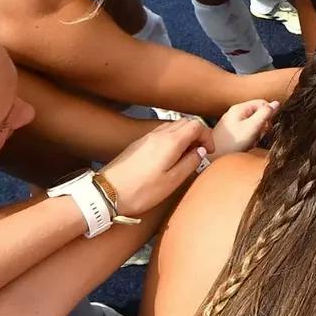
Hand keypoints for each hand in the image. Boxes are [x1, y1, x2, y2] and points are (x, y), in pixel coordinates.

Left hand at [98, 118, 213, 215]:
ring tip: (186, 156)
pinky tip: (170, 157)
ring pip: (173, 126)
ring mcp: (146, 137)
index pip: (196, 125)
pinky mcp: (138, 144)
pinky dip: (172, 139)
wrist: (107, 193)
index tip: (209, 152)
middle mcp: (158, 134)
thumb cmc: (140, 190)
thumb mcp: (172, 181)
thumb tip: (200, 152)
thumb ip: (190, 163)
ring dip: (185, 136)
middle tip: (200, 153)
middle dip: (198, 134)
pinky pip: (162, 133)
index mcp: (170, 141)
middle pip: (186, 122)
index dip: (207, 136)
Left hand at [209, 99, 276, 155]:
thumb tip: (276, 104)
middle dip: (262, 124)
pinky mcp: (232, 132)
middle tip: (259, 135)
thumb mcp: (251, 127)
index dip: (269, 114)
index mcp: (240, 108)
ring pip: (254, 123)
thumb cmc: (231, 144)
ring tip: (251, 141)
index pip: (262, 103)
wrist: (213, 158)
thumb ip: (265, 114)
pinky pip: (247, 131)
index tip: (268, 126)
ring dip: (257, 132)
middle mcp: (236, 113)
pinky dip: (250, 137)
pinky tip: (246, 145)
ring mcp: (233, 122)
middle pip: (258, 113)